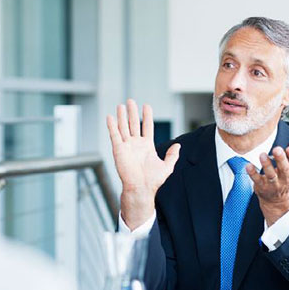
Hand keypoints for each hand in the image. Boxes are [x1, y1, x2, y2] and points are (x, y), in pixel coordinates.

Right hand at [106, 99, 179, 228]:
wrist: (141, 188)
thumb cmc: (153, 180)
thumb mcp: (167, 166)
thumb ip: (172, 155)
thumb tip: (178, 146)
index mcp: (147, 146)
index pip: (147, 127)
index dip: (147, 116)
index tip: (147, 106)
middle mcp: (136, 144)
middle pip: (133, 124)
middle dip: (132, 112)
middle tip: (131, 101)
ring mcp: (127, 146)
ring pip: (123, 127)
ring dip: (122, 116)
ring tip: (121, 105)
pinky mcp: (118, 149)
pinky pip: (114, 135)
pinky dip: (112, 126)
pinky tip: (110, 117)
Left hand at [246, 146, 288, 224]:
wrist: (277, 201)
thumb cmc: (285, 180)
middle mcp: (284, 180)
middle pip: (284, 169)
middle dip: (281, 159)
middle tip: (277, 149)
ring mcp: (272, 184)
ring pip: (271, 175)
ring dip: (267, 165)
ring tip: (262, 155)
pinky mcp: (261, 186)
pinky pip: (257, 179)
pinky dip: (252, 172)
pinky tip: (249, 166)